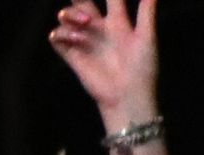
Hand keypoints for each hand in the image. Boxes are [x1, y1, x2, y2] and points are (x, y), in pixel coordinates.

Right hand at [49, 0, 158, 122]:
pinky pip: (56, 37)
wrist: (129, 95)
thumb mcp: (146, 38)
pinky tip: (78, 40)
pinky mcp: (73, 55)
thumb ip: (146, 12)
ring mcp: (85, 41)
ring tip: (86, 22)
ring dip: (71, 14)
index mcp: (118, 24)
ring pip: (66, 16)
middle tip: (85, 5)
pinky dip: (62, 33)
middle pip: (81, 3)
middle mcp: (99, 30)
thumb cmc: (142, 69)